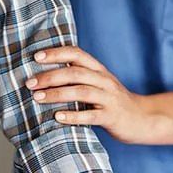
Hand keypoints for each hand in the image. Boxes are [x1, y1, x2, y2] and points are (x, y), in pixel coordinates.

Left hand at [28, 46, 167, 143]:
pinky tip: (57, 117)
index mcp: (99, 70)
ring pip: (81, 92)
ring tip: (38, 98)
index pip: (76, 54)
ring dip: (57, 94)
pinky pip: (91, 115)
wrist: (143, 119)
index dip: (56, 53)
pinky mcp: (112, 117)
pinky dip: (73, 116)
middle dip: (50, 76)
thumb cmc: (113, 102)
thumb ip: (79, 78)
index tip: (36, 57)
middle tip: (30, 83)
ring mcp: (109, 99)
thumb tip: (45, 75)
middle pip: (75, 73)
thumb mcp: (99, 84)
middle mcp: (104, 81)